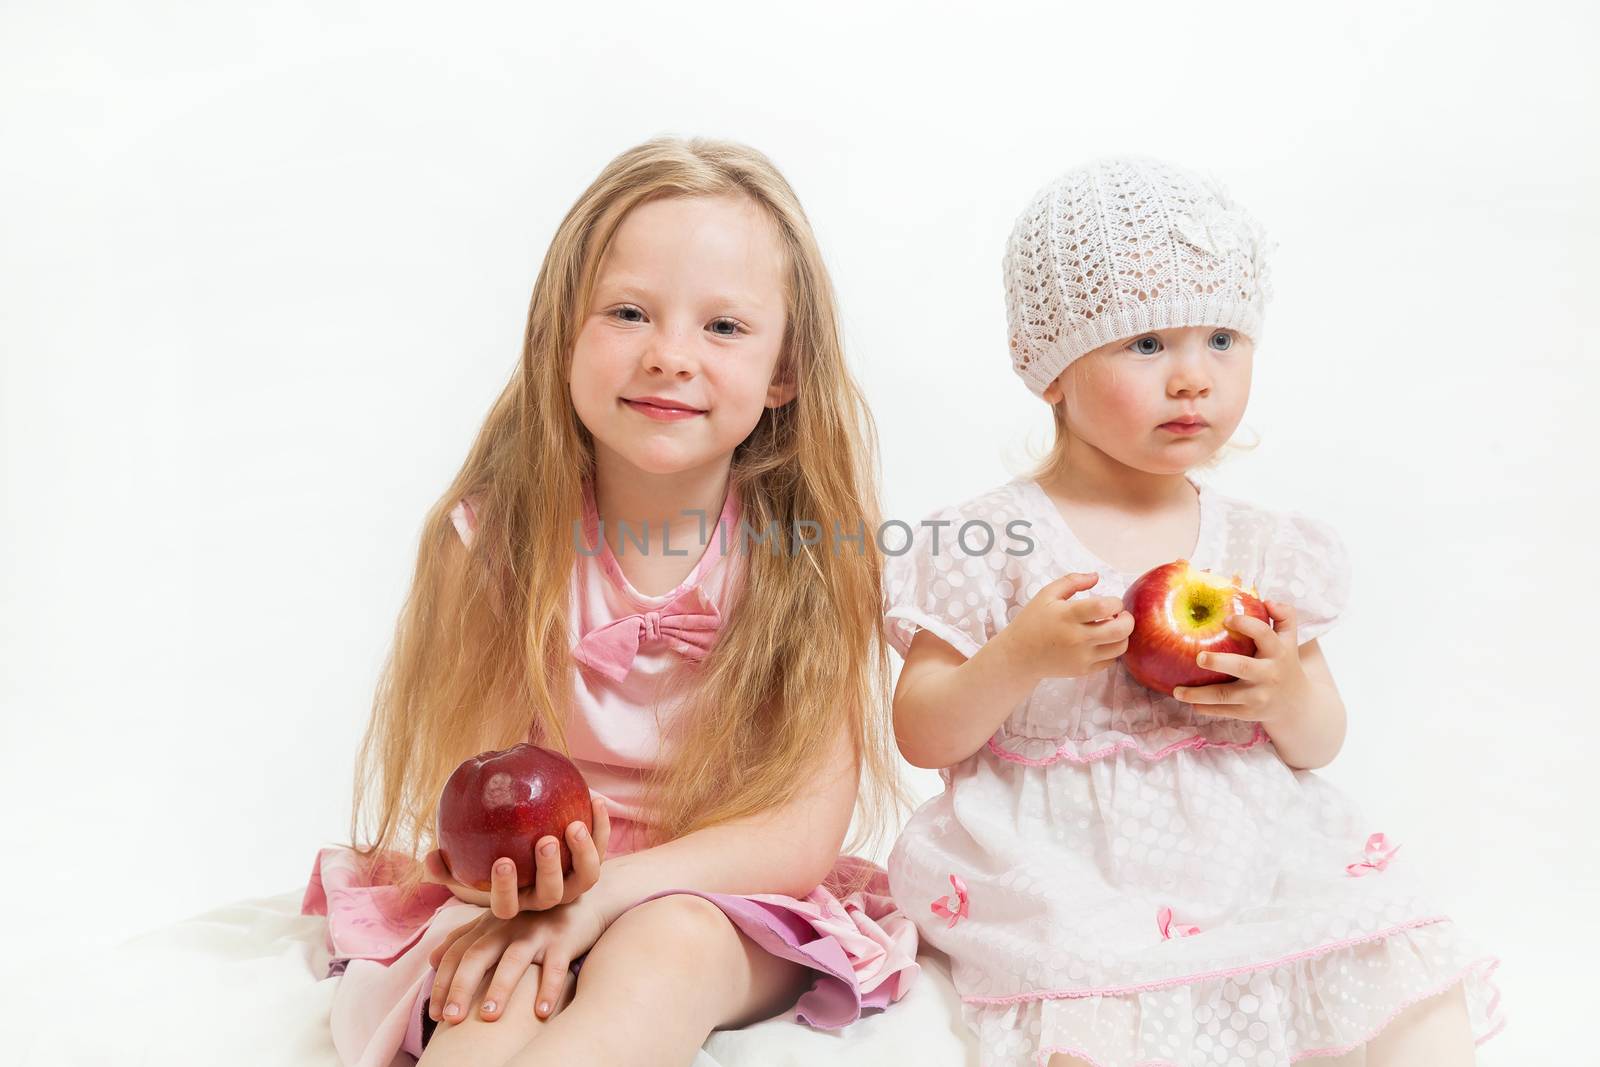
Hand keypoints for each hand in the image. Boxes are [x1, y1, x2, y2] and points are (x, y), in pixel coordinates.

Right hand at [422, 791, 611, 918]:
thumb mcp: (468, 871)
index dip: (505, 890)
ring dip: (583, 853)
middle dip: (549, 870)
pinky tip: (595, 798)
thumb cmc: (496, 868)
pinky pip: (601, 849)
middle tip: (545, 841)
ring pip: (584, 878)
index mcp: (515, 902)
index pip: (506, 906)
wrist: (539, 868)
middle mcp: (545, 899)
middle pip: (550, 894)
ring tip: (574, 825)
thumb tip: (428, 856)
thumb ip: (447, 866)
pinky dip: (601, 827)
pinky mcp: (591, 868)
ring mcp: (571, 887)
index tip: (502, 862)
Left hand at [427, 894, 606, 1024]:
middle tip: (450, 1019)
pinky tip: (541, 1013)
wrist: (582, 902)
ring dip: (499, 988)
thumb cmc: (533, 919)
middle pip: (478, 956)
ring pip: (513, 960)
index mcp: (489, 925)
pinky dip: (548, 989)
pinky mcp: (562, 940)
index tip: (434, 1013)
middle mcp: (508, 927)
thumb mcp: (497, 922)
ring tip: (488, 1017)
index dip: (442, 982)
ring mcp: (536, 933)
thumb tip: (432, 959)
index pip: (458, 953)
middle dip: (461, 987)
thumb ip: (465, 938)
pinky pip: (555, 966)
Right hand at [1000, 572, 1133, 680]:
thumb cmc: (1033, 621)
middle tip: (1121, 615)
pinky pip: (1111, 660)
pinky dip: (1112, 649)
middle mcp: (1077, 638)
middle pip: (1120, 630)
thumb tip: (1096, 577)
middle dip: (1128, 619)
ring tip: (1111, 627)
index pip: (1105, 607)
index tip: (1111, 602)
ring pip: (1120, 647)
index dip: (1116, 602)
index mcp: (1067, 615)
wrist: (1019, 655)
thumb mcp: (1046, 595)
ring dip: (1123, 635)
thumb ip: (1072, 581)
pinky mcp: (1083, 670)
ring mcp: (1081, 657)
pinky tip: (1102, 641)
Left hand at [1171, 600, 1308, 721]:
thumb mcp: (1289, 638)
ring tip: (1177, 691)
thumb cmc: (1284, 661)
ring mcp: (1259, 696)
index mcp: (1278, 651)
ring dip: (1200, 694)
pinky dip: (1206, 708)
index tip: (1225, 619)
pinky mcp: (1250, 713)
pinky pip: (1225, 710)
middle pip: (1242, 667)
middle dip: (1219, 662)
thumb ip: (1283, 615)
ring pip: (1226, 695)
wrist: (1297, 703)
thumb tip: (1267, 601)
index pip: (1263, 634)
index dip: (1246, 625)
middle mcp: (1269, 673)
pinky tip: (1190, 703)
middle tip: (1198, 657)